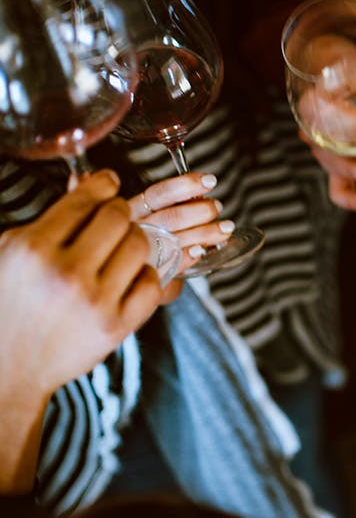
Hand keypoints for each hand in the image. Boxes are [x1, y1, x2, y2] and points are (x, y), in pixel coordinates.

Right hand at [0, 170, 161, 398]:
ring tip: (121, 248)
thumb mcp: (13, 252)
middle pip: (119, 218)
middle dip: (119, 213)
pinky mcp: (117, 326)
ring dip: (135, 241)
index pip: (84, 201)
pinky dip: (145, 274)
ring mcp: (95, 302)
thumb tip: (87, 179)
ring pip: (140, 246)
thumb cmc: (10, 302)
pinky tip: (129, 276)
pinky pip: (152, 282)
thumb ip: (51, 218)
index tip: (110, 183)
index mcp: (34, 249)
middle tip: (115, 219)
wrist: (9, 365)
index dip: (103, 185)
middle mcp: (66, 273)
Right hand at [129, 173, 230, 300]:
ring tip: (225, 228)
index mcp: (133, 210)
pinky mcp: (150, 274)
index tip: (209, 181)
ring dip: (205, 232)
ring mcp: (142, 253)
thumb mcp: (152, 217)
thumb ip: (174, 205)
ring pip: (175, 240)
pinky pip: (173, 264)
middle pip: (170, 217)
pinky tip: (201, 250)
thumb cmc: (146, 240)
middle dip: (201, 210)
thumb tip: (202, 196)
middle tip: (217, 207)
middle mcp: (135, 230)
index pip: (158, 194)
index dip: (184, 186)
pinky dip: (190, 255)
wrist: (129, 280)